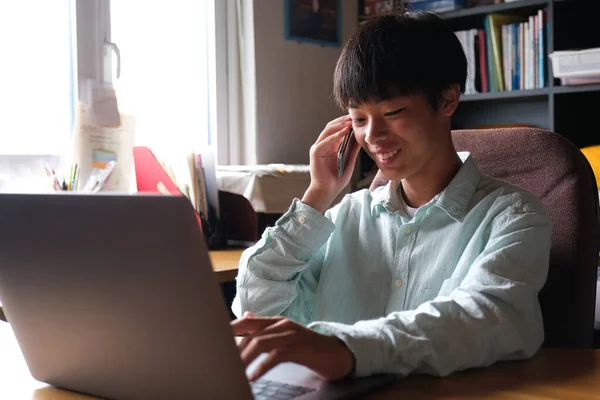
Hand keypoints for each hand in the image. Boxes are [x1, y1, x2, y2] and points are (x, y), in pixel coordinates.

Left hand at [231, 313, 353, 381]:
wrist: (336, 353)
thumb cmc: (307, 348)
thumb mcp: (284, 337)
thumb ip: (265, 329)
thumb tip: (245, 318)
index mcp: (275, 322)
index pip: (247, 323)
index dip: (230, 330)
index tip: (214, 342)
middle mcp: (282, 324)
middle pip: (251, 334)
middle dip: (234, 349)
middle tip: (221, 363)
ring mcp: (291, 334)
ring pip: (261, 342)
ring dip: (245, 358)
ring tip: (234, 372)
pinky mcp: (300, 347)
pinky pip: (277, 355)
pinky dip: (263, 366)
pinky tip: (254, 376)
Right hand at [301, 115, 360, 212]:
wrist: (327, 191)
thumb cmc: (337, 179)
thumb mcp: (349, 161)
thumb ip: (353, 149)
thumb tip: (360, 138)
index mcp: (330, 146)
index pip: (336, 129)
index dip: (345, 122)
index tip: (355, 118)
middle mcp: (323, 145)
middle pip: (331, 127)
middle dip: (342, 121)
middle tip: (353, 117)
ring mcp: (318, 148)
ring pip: (327, 131)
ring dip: (339, 125)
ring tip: (349, 122)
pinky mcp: (315, 153)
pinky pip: (325, 141)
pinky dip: (334, 136)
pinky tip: (344, 132)